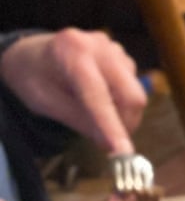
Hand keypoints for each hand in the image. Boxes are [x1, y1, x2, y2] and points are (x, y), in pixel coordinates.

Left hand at [0, 30, 146, 154]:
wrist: (32, 55)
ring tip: (95, 115)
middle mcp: (99, 46)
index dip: (112, 127)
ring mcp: (115, 50)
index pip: (98, 96)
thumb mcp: (44, 102)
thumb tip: (110, 145)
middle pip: (131, 96)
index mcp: (72, 52)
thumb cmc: (34, 77)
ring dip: (122, 116)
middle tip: (110, 143)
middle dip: (125, 125)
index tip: (123, 154)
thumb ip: (77, 120)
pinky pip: (134, 90)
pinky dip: (121, 105)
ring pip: (136, 96)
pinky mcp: (124, 58)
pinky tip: (101, 100)